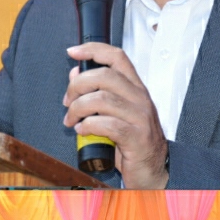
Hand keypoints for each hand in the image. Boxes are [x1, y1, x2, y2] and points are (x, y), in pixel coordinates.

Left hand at [64, 43, 168, 187]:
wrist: (152, 170)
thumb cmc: (132, 142)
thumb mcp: (114, 113)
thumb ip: (97, 92)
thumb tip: (75, 74)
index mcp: (135, 88)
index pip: (117, 57)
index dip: (93, 50)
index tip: (73, 52)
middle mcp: (140, 98)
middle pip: (104, 75)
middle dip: (77, 86)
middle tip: (67, 102)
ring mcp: (140, 117)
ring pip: (102, 99)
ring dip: (78, 109)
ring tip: (72, 120)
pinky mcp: (136, 137)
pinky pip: (107, 124)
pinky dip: (89, 126)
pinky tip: (82, 131)